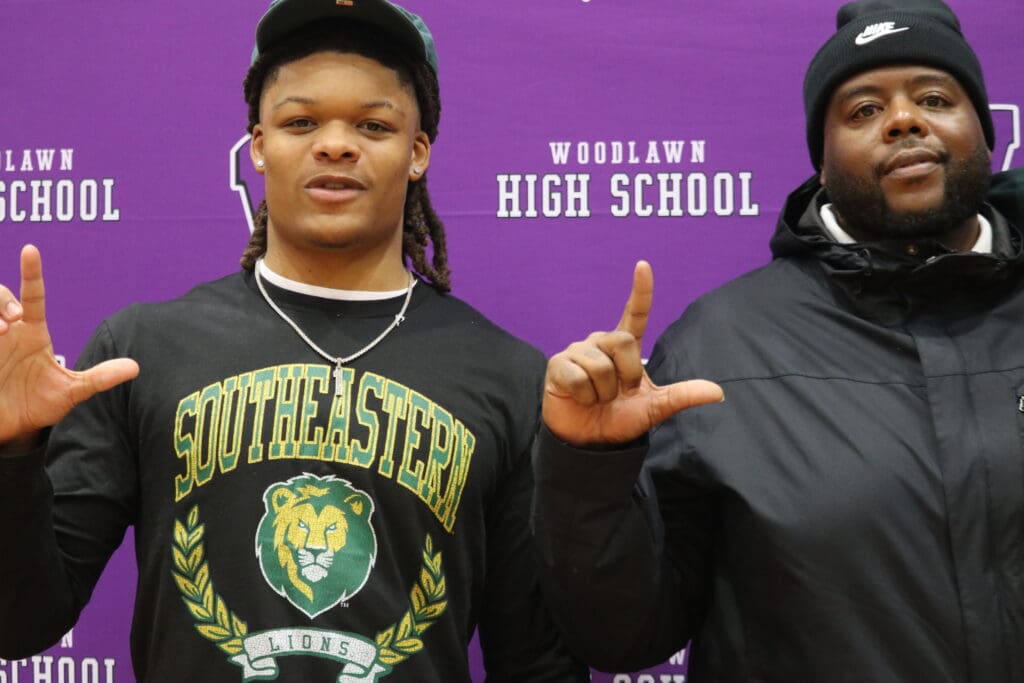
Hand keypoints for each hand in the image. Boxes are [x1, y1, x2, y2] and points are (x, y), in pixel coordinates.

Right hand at [0, 245, 138, 444]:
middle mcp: (9, 330)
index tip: (30, 249)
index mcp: (33, 332)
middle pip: (0, 295)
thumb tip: (135, 367)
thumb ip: (99, 378)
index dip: (31, 271)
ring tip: (1, 329)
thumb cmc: (38, 405)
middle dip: (3, 300)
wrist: (10, 429)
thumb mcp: (71, 392)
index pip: (33, 295)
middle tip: (14, 319)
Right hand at [543, 261, 722, 447]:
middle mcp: (600, 342)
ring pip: (601, 365)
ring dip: (604, 393)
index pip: (635, 314)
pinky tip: (580, 399)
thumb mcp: (655, 408)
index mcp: (624, 347)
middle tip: (619, 394)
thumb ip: (682, 396)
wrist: (590, 442)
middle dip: (627, 376)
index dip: (641, 291)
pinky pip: (580, 377)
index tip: (643, 266)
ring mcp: (577, 352)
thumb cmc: (619, 419)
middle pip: (623, 342)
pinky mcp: (559, 365)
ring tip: (597, 399)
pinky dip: (585, 397)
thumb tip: (717, 392)